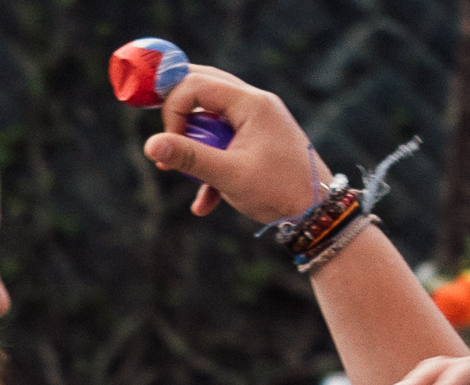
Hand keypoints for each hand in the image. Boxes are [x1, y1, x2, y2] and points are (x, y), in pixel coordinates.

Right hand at [142, 65, 332, 222]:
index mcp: (251, 103)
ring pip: (212, 116)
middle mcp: (256, 103)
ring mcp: (260, 121)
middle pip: (204, 87)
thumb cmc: (279, 191)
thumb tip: (150, 146)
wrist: (319, 214)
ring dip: (192, 142)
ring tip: (170, 168)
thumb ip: (189, 158)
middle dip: (176, 110)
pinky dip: (212, 166)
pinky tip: (203, 203)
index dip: (174, 109)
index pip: (197, 85)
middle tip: (157, 128)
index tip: (168, 143)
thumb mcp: (229, 175)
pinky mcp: (261, 141)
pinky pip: (226, 141)